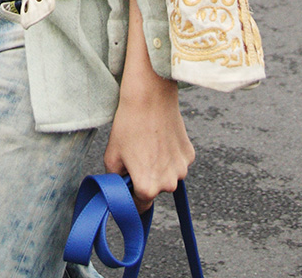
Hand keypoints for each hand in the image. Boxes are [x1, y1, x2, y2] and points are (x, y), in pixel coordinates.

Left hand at [104, 76, 193, 214]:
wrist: (149, 96)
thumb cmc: (128, 124)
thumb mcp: (112, 156)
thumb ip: (115, 181)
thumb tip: (119, 191)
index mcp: (148, 187)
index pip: (139, 205)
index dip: (131, 196)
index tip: (127, 184)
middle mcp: (169, 184)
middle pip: (154, 189)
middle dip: (145, 179)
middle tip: (136, 156)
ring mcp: (182, 169)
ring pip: (167, 175)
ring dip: (159, 167)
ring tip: (148, 143)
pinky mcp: (190, 155)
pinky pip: (177, 162)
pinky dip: (170, 155)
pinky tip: (160, 137)